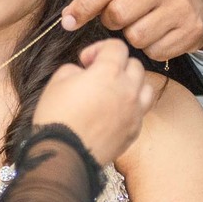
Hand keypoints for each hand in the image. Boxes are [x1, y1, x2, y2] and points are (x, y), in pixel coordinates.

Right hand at [33, 39, 155, 164]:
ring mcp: (134, 112)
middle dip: (117, 64)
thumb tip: (83, 73)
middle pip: (135, 65)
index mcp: (109, 73)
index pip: (117, 47)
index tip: (86, 60)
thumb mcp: (57, 81)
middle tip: (98, 74)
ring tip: (114, 91)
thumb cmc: (57, 116)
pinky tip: (113, 112)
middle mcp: (128, 90)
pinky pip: (140, 111)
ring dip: (131, 84)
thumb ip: (75, 69)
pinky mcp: (134, 131)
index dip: (99, 48)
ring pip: (145, 87)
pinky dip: (131, 106)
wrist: (64, 155)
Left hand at [61, 0, 202, 60]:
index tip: (68, 21)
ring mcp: (182, 7)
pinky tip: (158, 34)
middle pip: (118, 14)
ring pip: (135, 36)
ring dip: (132, 35)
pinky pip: (154, 51)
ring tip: (142, 23)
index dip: (83, 6)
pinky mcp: (192, 31)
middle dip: (111, 21)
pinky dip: (151, 48)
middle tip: (120, 17)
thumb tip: (68, 18)